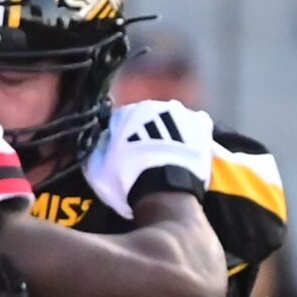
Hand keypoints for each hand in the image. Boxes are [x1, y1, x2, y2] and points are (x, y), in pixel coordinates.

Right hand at [85, 101, 219, 217]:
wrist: (165, 191)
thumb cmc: (128, 182)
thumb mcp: (97, 171)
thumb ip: (94, 151)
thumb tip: (96, 142)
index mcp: (124, 112)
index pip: (121, 121)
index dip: (122, 139)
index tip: (125, 155)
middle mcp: (152, 105)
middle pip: (149, 120)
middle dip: (148, 135)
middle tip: (149, 158)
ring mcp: (179, 113)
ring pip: (173, 120)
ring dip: (172, 134)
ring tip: (171, 158)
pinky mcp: (201, 125)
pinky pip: (197, 125)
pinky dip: (193, 135)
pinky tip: (191, 150)